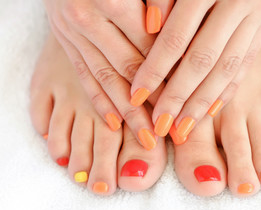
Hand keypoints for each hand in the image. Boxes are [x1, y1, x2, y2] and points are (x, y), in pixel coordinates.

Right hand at [43, 0, 173, 149]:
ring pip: (105, 79)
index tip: (188, 99)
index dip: (170, 74)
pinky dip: (100, 101)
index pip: (149, 46)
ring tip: (146, 139)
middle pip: (127, 68)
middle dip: (152, 102)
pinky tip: (114, 123)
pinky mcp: (65, 42)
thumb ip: (156, 5)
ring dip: (127, 112)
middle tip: (170, 130)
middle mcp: (87, 18)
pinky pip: (85, 76)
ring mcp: (72, 33)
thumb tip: (172, 39)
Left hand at [131, 0, 260, 137]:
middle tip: (160, 127)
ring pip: (227, 68)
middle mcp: (238, 3)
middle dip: (178, 97)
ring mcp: (257, 15)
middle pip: (202, 61)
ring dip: (203, 103)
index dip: (154, 70)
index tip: (136, 96)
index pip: (175, 38)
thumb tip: (150, 26)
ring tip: (183, 130)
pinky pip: (246, 63)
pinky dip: (228, 89)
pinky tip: (211, 111)